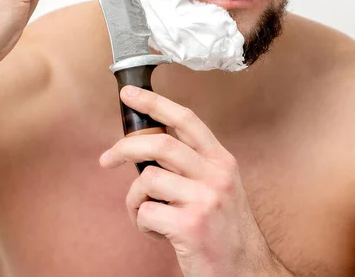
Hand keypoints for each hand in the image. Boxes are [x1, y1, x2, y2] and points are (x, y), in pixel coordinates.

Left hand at [99, 86, 289, 276]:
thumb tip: (149, 143)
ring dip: (135, 198)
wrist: (247, 273)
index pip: (186, 119)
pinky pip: (146, 212)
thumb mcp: (218, 186)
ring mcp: (204, 199)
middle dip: (125, 147)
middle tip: (107, 158)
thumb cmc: (225, 230)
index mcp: (221, 161)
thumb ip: (192, 163)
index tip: (129, 94)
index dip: (155, 102)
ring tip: (147, 213)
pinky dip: (142, 223)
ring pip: (147, 179)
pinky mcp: (190, 226)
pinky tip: (158, 231)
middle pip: (160, 142)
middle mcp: (216, 175)